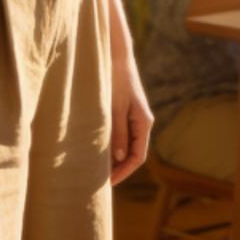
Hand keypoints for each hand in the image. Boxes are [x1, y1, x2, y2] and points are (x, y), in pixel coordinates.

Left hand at [109, 47, 152, 186]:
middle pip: (133, 153)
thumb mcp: (115, 107)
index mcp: (144, 122)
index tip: (108, 183)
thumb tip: (118, 157)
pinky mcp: (125, 112)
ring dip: (114, 157)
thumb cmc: (116, 79)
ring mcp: (134, 117)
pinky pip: (121, 135)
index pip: (138, 156)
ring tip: (96, 169)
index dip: (124, 172)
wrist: (116, 55)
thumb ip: (118, 132)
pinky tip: (97, 149)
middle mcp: (141, 122)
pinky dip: (111, 144)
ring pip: (126, 145)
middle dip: (118, 168)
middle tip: (98, 181)